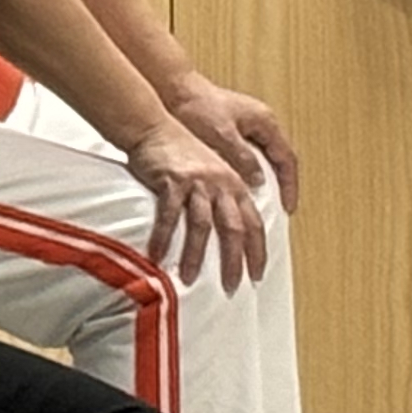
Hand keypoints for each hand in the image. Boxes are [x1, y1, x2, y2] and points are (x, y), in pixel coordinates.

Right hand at [122, 118, 266, 289]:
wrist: (153, 126)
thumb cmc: (180, 149)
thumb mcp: (213, 169)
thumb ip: (225, 194)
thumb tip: (232, 225)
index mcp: (234, 184)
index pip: (254, 224)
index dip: (258, 251)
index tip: (257, 274)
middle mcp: (220, 184)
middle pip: (233, 229)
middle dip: (233, 261)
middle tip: (230, 285)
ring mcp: (196, 183)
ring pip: (202, 226)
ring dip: (196, 255)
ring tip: (190, 278)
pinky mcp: (171, 182)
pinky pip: (169, 216)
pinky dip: (164, 238)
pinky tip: (158, 255)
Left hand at [167, 76, 300, 215]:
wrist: (174, 87)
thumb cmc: (196, 106)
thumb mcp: (222, 135)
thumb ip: (243, 158)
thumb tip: (259, 181)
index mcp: (265, 121)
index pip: (287, 158)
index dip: (289, 185)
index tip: (288, 207)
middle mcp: (261, 121)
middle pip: (279, 158)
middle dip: (281, 184)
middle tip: (279, 209)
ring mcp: (248, 124)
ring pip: (264, 157)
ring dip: (265, 179)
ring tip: (261, 202)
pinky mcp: (233, 128)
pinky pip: (250, 154)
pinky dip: (250, 171)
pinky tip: (241, 186)